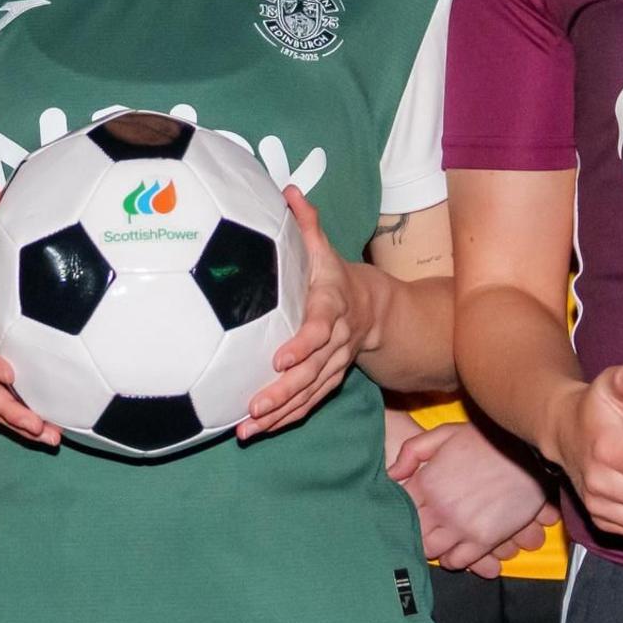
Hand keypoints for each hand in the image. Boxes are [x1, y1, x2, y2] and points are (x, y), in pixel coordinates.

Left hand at [242, 190, 375, 440]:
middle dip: (284, 392)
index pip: (319, 328)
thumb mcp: (323, 248)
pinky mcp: (327, 381)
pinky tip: (258, 432)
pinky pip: (308, 404)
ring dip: (280, 414)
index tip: (280, 359)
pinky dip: (285, 419)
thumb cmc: (334, 275)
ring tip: (247, 430)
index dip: (302, 344)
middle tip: (254, 407)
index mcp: (332, 307)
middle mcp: (335, 342)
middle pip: (313, 371)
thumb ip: (306, 222)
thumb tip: (287, 190)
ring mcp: (333, 366)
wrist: (375, 310)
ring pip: (309, 394)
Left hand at [391, 417, 556, 572]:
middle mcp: (440, 508)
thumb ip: (412, 451)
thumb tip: (391, 474)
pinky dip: (453, 560)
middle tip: (420, 529)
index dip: (398, 511)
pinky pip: (459, 561)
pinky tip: (453, 553)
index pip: (399, 508)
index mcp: (427, 482)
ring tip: (436, 542)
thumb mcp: (445, 434)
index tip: (405, 512)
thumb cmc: (486, 440)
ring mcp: (462, 526)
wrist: (527, 454)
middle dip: (413, 531)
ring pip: (433, 550)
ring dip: (432, 547)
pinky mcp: (484, 539)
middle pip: (413, 532)